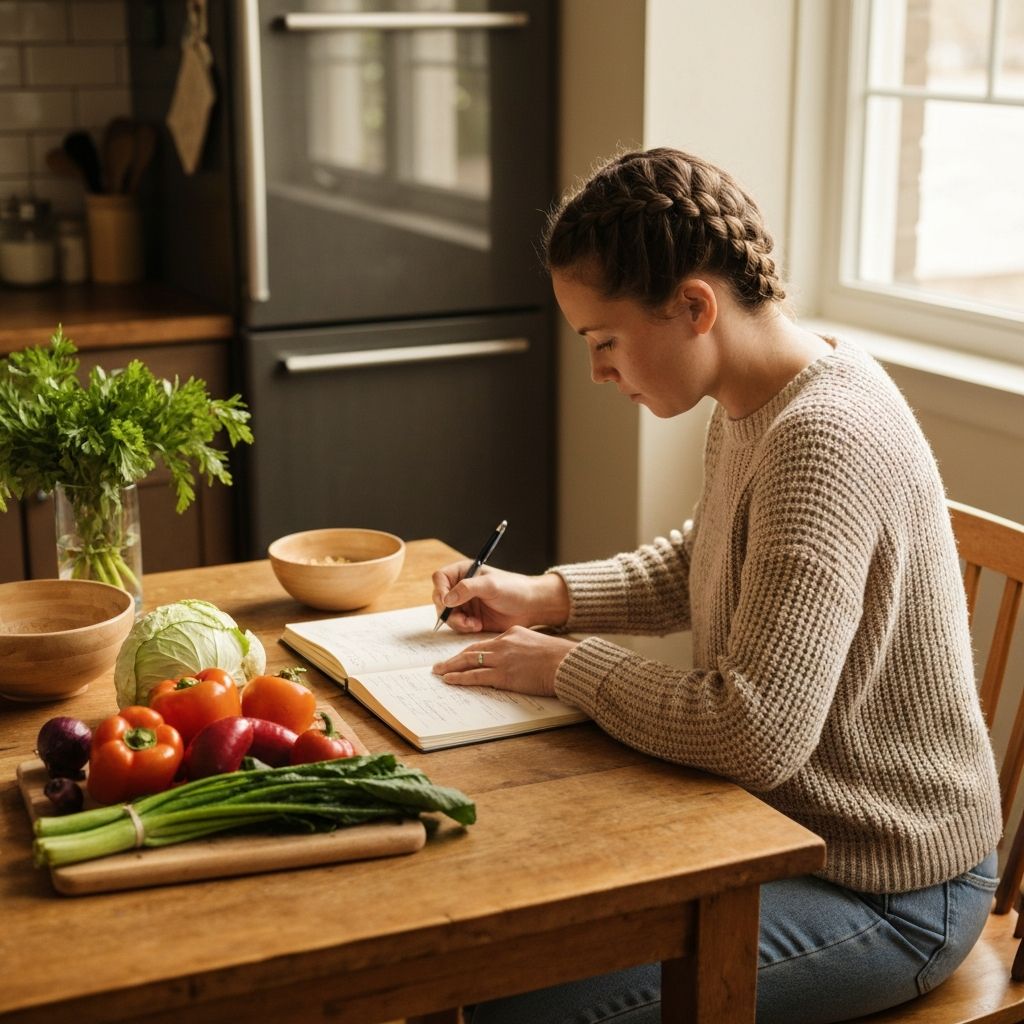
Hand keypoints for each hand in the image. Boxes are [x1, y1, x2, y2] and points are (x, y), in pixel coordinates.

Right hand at [432, 562, 569, 633]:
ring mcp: (465, 603)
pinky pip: (457, 625)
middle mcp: (461, 587)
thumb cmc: (514, 589)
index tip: (447, 602)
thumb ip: (468, 588)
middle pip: (439, 599)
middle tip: (462, 619)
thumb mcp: (491, 585)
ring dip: (457, 622)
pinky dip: (463, 627)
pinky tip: (477, 626)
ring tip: (473, 624)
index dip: (440, 590)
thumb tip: (447, 599)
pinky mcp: (470, 618)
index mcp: (464, 572)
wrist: (531, 606)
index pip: (440, 578)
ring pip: (446, 615)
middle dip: (448, 612)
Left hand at [432, 626, 576, 696]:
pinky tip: (450, 679)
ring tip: (439, 671)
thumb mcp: (537, 644)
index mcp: (512, 634)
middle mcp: (503, 644)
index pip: (484, 643)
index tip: (460, 656)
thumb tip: (516, 659)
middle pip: (472, 650)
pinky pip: (475, 676)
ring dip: (451, 667)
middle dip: (454, 658)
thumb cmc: (558, 657)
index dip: (469, 651)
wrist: (565, 663)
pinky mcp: (503, 675)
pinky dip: (460, 677)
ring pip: (469, 661)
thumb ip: (522, 648)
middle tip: (440, 664)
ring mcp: (502, 659)